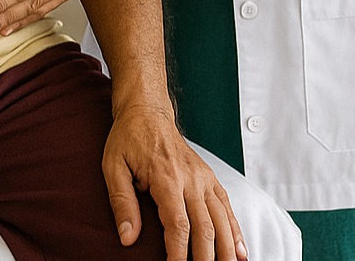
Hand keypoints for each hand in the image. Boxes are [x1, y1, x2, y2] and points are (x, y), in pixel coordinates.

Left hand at [103, 105, 245, 260]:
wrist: (147, 109)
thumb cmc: (128, 138)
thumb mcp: (113, 165)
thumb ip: (121, 202)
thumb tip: (127, 239)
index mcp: (166, 176)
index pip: (178, 224)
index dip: (178, 254)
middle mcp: (191, 178)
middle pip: (205, 227)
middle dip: (205, 259)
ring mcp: (204, 177)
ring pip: (222, 219)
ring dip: (227, 250)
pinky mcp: (210, 177)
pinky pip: (227, 206)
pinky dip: (236, 231)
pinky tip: (241, 252)